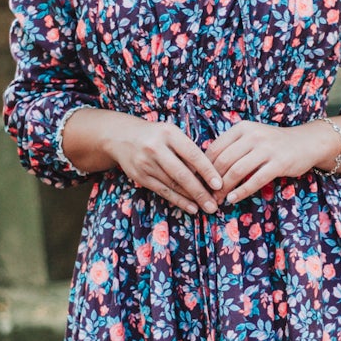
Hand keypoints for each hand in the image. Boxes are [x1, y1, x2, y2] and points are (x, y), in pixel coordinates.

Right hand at [108, 115, 224, 214]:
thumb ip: (188, 149)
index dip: (207, 171)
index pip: (193, 154)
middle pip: (182, 174)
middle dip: (200, 191)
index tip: (219, 184)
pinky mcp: (140, 176)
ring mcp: (146, 163)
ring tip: (206, 207)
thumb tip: (210, 173)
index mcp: (169, 133)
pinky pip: (163, 191)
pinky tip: (191, 207)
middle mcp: (156, 148)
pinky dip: (178, 200)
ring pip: (173, 185)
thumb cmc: (155, 135)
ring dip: (191, 199)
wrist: (120, 136)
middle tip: (214, 204)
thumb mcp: (171, 134)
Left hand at [205, 120, 334, 204]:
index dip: (203, 167)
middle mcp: (253, 135)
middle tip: (206, 194)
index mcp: (242, 128)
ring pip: (237, 171)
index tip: (198, 181)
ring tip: (218, 199)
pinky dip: (241, 192)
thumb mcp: (252, 136)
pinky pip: (255, 180)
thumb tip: (205, 167)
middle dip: (212, 181)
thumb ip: (232, 147)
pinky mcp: (279, 163)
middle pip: (224, 161)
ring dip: (224, 188)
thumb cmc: (273, 143)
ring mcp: (267, 149)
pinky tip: (233, 199)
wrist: (306, 142)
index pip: (215, 148)